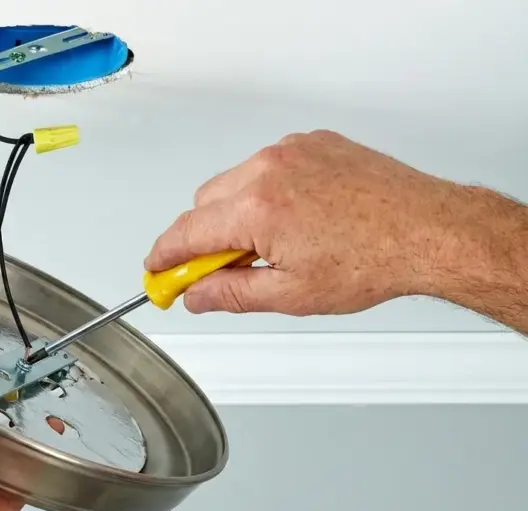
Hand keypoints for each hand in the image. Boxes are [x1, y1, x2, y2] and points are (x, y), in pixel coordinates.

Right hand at [144, 129, 485, 315]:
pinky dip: (265, 190)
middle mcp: (269, 169)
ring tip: (272, 244)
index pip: (187, 232)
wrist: (427, 230)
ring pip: (233, 182)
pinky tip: (293, 218)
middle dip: (203, 236)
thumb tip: (195, 295)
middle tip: (220, 269)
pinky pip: (266, 165)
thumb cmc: (373, 260)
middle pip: (204, 202)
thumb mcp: (291, 294)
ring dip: (235, 212)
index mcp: (258, 209)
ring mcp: (292, 151)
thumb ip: (230, 293)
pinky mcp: (312, 142)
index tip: (156, 270)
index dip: (164, 256)